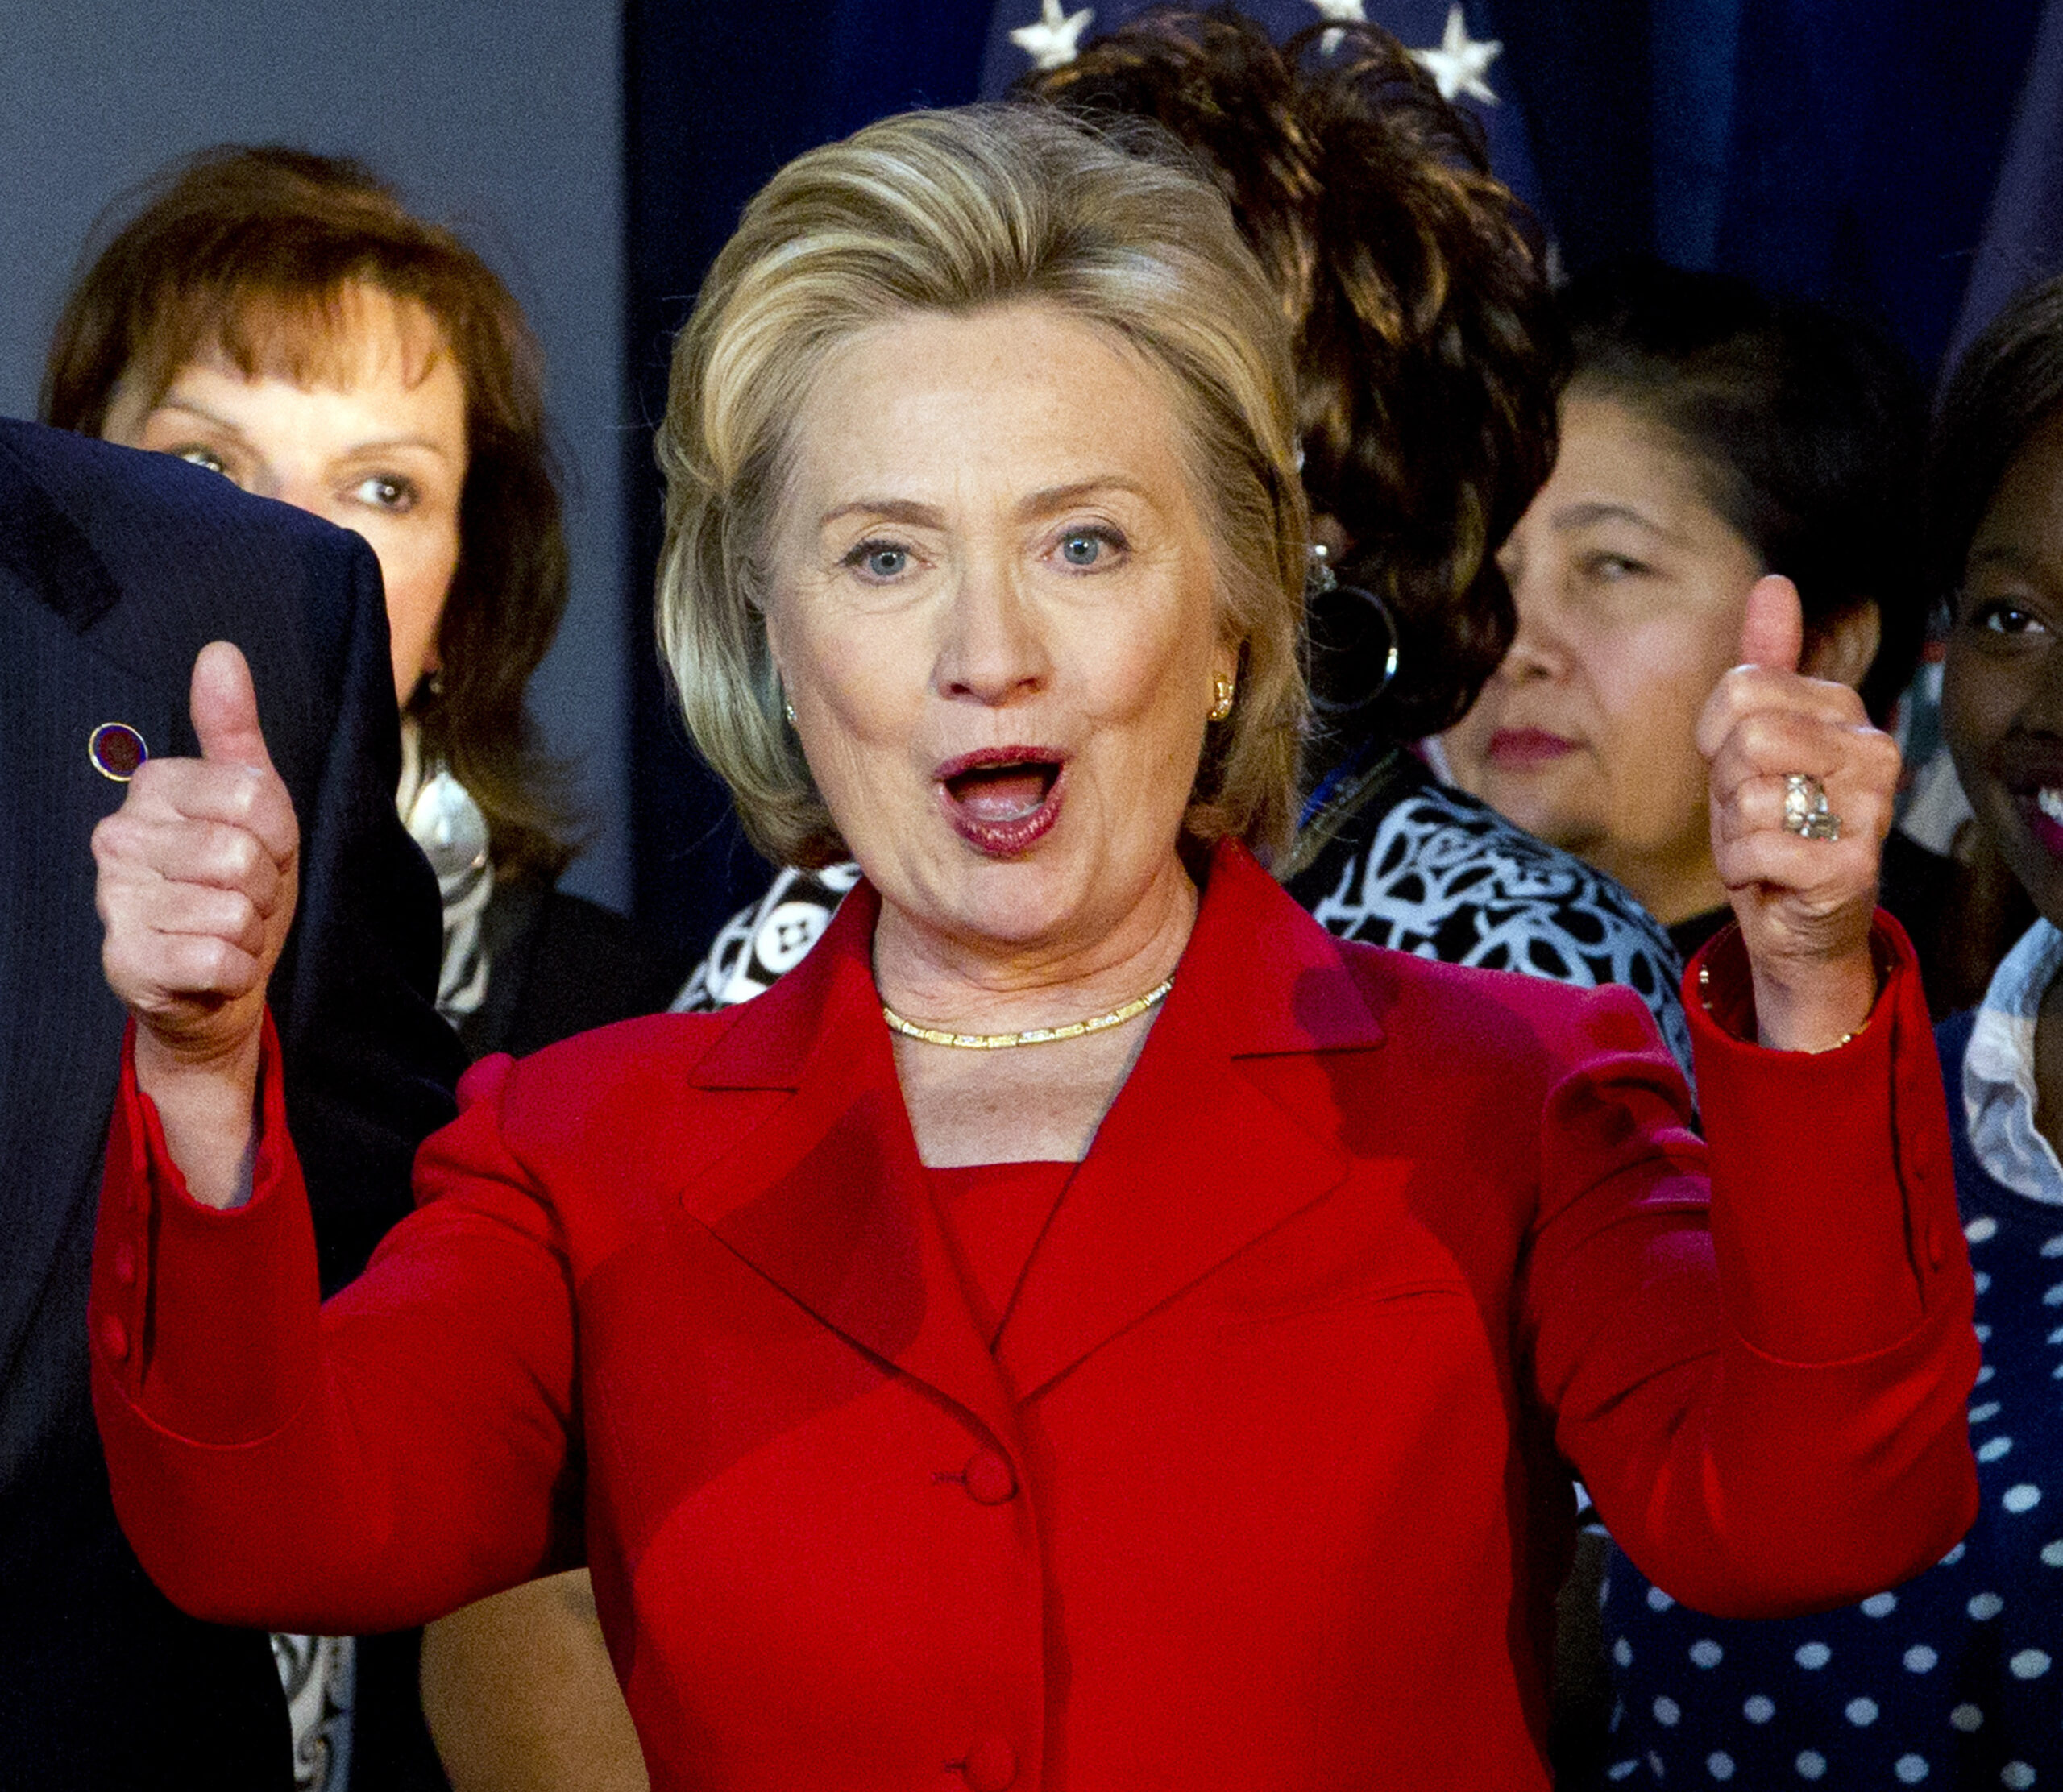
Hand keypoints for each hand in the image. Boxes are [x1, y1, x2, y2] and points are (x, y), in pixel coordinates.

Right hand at [94, 643, 298, 1201]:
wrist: (215, 983)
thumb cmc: (237, 889)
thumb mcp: (254, 806)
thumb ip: (235, 731)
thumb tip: (220, 654)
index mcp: (153, 789)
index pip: (256, 795)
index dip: (280, 834)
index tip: (263, 850)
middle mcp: (118, 838)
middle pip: (245, 852)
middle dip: (265, 885)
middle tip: (243, 898)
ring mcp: (115, 901)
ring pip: (233, 907)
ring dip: (251, 928)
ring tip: (228, 929)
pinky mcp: (127, 960)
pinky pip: (220, 956)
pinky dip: (236, 968)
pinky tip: (213, 965)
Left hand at [1695, 576, 1897, 1050]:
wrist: (1795, 920)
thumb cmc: (1772, 824)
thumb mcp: (1751, 741)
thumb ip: (1763, 666)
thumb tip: (1774, 584)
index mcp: (1844, 709)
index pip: (1741, 688)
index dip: (1715, 736)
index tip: (1739, 767)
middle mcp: (1872, 751)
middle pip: (1747, 736)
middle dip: (1726, 784)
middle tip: (1752, 811)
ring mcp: (1869, 810)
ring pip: (1748, 794)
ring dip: (1733, 830)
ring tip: (1764, 843)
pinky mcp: (1851, 866)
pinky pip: (1755, 849)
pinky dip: (1740, 869)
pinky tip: (1767, 877)